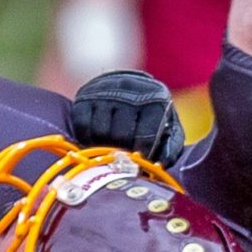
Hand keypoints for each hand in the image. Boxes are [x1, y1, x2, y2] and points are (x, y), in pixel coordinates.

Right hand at [67, 68, 183, 165]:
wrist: (128, 86)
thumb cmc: (151, 115)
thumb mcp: (168, 128)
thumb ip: (169, 148)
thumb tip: (159, 165)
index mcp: (155, 100)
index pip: (145, 136)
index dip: (142, 155)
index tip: (140, 163)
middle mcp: (129, 92)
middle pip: (120, 135)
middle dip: (122, 151)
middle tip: (123, 158)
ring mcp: (105, 92)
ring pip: (100, 132)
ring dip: (103, 146)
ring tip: (111, 149)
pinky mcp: (84, 96)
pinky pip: (82, 126)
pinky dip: (87, 138)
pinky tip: (96, 141)